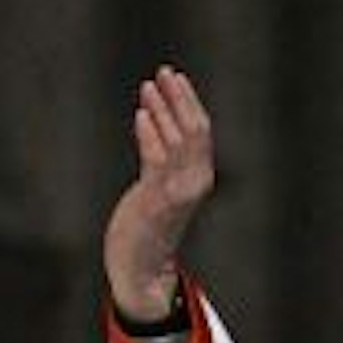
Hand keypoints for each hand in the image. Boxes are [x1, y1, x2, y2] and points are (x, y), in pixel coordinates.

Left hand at [103, 66, 214, 321]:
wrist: (142, 270)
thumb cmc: (148, 227)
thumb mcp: (160, 187)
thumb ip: (162, 159)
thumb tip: (155, 122)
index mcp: (200, 177)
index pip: (201, 129)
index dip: (188, 101)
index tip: (174, 77)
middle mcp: (195, 182)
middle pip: (194, 129)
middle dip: (179, 98)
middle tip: (164, 72)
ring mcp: (178, 191)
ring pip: (178, 140)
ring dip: (163, 110)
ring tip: (149, 86)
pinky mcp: (157, 201)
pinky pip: (157, 160)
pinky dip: (150, 135)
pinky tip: (141, 114)